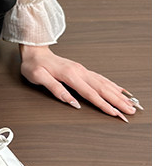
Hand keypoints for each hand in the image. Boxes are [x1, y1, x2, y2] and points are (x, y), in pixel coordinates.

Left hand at [19, 45, 141, 120]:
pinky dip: (113, 85)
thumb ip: (55, 89)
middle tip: (131, 111)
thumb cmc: (34, 65)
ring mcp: (83, 70)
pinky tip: (121, 90)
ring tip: (131, 103)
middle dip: (118, 101)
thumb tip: (72, 102)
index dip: (104, 104)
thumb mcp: (38, 78)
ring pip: (105, 84)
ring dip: (119, 95)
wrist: (35, 52)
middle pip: (103, 89)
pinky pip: (101, 78)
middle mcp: (80, 72)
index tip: (115, 113)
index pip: (90, 93)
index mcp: (70, 75)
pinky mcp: (82, 71)